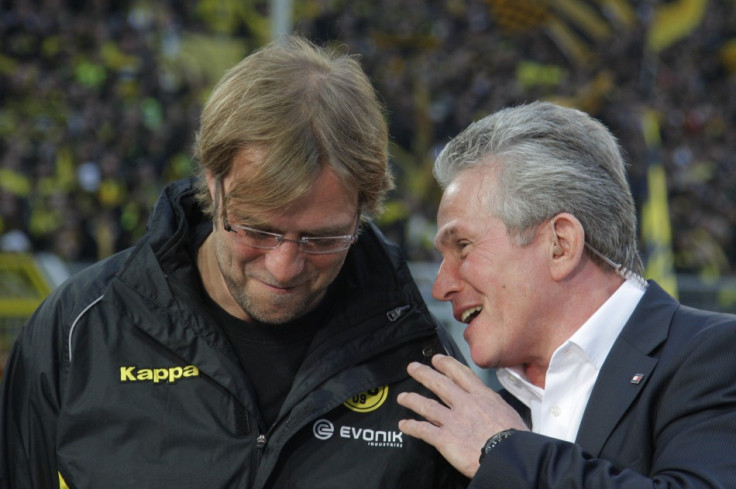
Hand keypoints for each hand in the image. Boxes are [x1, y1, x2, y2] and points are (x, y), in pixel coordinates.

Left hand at [397, 354, 527, 477]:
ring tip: (402, 397)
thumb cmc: (515, 438)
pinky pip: (423, 430)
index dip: (445, 364)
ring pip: (426, 405)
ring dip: (412, 399)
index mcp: (481, 396)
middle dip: (423, 374)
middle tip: (412, 367)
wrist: (508, 456)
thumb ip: (493, 405)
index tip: (436, 359)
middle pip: (439, 384)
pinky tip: (403, 425)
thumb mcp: (507, 411)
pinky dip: (411, 427)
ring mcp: (452, 420)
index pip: (460, 374)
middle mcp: (464, 403)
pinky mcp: (444, 438)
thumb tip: (490, 405)